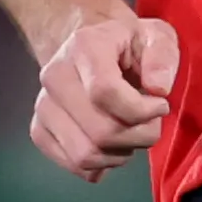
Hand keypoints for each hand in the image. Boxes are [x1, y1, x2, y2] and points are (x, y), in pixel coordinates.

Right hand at [29, 7, 178, 181]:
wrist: (90, 51)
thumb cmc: (128, 46)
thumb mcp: (156, 36)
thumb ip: (162, 56)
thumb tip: (158, 88)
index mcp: (84, 46)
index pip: (105, 92)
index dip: (141, 110)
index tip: (160, 105)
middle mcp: (55, 75)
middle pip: (100, 131)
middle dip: (138, 136)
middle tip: (150, 123)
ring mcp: (43, 105)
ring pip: (85, 155)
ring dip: (120, 154)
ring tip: (131, 133)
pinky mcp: (39, 130)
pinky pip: (75, 165)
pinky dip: (101, 165)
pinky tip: (112, 145)